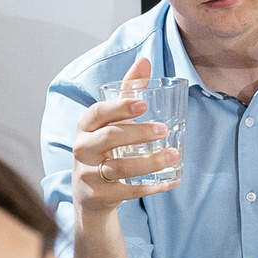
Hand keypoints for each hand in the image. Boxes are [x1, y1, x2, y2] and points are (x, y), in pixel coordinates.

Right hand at [67, 56, 178, 213]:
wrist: (89, 195)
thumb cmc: (104, 149)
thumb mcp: (111, 122)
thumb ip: (127, 92)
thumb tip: (145, 60)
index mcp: (85, 127)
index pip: (97, 113)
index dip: (119, 108)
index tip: (144, 103)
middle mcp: (83, 149)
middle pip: (109, 139)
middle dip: (138, 133)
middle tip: (164, 129)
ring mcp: (90, 175)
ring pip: (121, 168)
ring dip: (150, 162)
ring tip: (174, 154)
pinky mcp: (100, 196)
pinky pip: (130, 191)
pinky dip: (154, 186)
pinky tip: (173, 180)